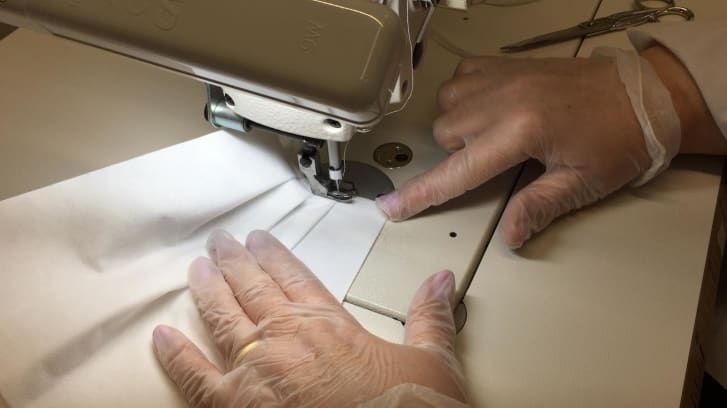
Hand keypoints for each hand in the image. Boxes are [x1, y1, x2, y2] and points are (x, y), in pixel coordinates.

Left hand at [152, 230, 467, 406]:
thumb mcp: (431, 362)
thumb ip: (430, 318)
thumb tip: (440, 282)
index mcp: (329, 325)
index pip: (294, 276)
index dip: (274, 255)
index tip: (261, 240)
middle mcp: (288, 340)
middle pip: (252, 287)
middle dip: (234, 261)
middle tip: (220, 242)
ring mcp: (257, 372)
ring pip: (222, 318)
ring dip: (207, 289)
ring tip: (197, 268)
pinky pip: (195, 378)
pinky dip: (175, 356)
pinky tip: (161, 337)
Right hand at [377, 55, 654, 248]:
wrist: (645, 93)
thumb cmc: (621, 139)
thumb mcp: (583, 183)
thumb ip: (539, 207)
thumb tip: (509, 236)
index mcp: (523, 132)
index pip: (458, 172)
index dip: (421, 195)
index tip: (391, 207)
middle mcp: (505, 99)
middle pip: (445, 134)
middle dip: (458, 157)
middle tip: (494, 165)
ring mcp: (505, 76)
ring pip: (447, 103)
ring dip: (458, 125)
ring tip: (491, 137)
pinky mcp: (510, 63)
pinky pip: (462, 75)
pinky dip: (463, 95)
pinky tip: (486, 108)